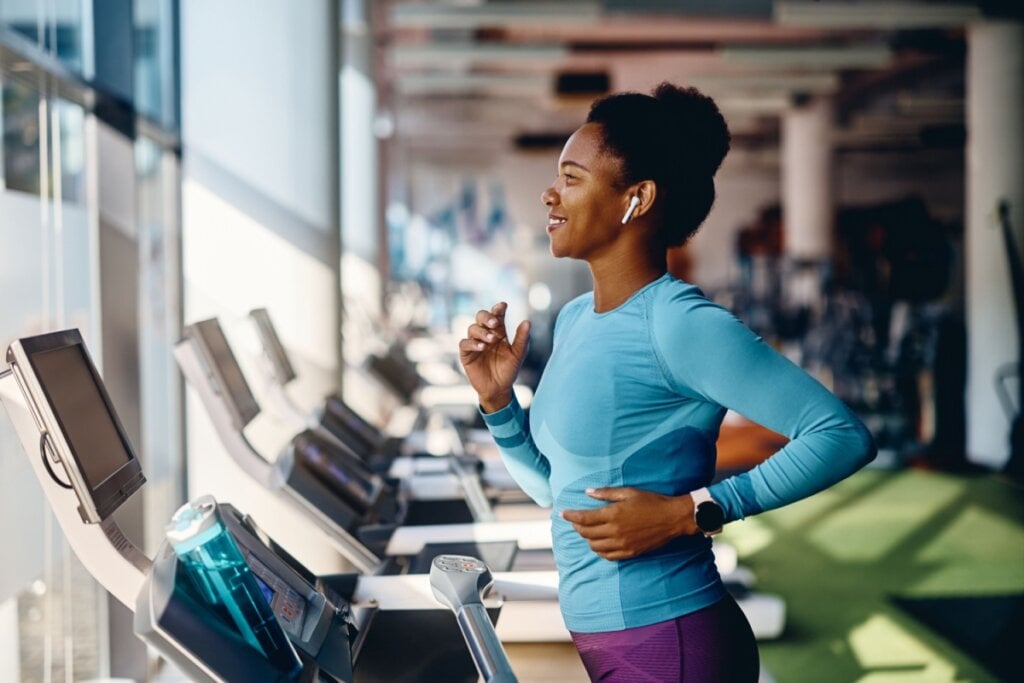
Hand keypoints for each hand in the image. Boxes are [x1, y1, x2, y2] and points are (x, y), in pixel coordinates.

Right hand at [458, 302, 530, 412]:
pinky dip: (472, 343)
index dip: (498, 308)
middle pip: (481, 316)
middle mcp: (485, 334)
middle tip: (495, 323)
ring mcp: (475, 343)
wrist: (499, 389)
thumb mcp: (518, 354)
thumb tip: (527, 321)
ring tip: (492, 340)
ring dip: (482, 332)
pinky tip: (482, 347)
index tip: (503, 306)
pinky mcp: (466, 354)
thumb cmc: (509, 370)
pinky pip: (464, 343)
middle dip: (487, 316)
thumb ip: (522, 339)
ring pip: (472, 328)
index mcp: (498, 331)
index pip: (497, 315)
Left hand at [561, 487, 696, 560]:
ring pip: (595, 546)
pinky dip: (600, 550)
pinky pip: (608, 556)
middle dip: (577, 527)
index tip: (563, 513)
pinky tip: (600, 543)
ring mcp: (622, 544)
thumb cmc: (651, 501)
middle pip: (586, 533)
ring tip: (587, 531)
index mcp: (613, 514)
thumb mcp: (628, 492)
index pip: (584, 518)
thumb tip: (587, 492)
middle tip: (575, 520)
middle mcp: (615, 531)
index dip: (570, 516)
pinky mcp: (630, 553)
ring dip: (587, 539)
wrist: (673, 518)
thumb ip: (606, 493)